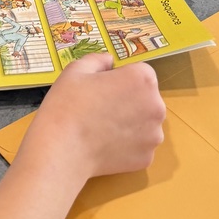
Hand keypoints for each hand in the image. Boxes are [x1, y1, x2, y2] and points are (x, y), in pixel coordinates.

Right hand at [33, 52, 164, 178]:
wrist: (62, 150)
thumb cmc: (68, 105)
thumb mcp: (76, 70)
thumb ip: (98, 60)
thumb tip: (109, 61)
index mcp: (143, 79)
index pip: (140, 74)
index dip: (121, 79)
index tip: (103, 89)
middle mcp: (156, 106)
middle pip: (146, 99)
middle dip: (129, 101)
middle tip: (101, 109)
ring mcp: (154, 135)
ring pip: (144, 124)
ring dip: (130, 124)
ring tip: (102, 129)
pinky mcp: (147, 159)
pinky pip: (139, 147)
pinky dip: (126, 146)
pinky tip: (105, 145)